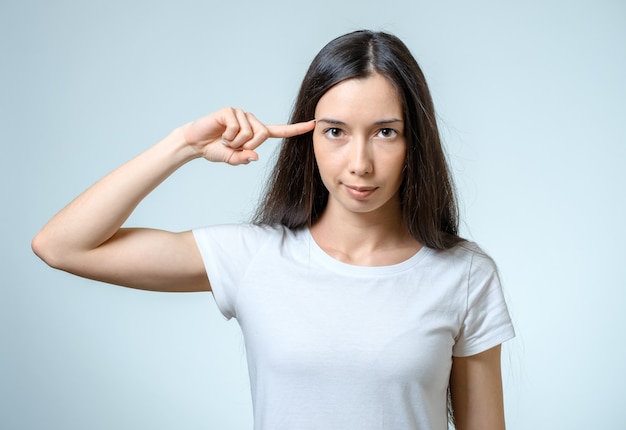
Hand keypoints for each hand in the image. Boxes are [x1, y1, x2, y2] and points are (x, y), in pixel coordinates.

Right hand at [182, 107, 314, 164]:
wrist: (195, 144)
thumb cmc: (215, 150)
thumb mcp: (232, 159)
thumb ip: (244, 159)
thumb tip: (255, 156)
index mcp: (256, 132)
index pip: (279, 131)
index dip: (296, 129)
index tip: (313, 124)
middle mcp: (251, 120)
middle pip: (262, 134)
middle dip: (248, 145)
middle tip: (233, 146)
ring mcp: (241, 114)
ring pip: (249, 132)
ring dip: (235, 142)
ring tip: (225, 139)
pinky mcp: (230, 111)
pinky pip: (236, 128)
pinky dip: (228, 136)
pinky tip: (220, 133)